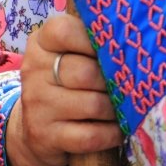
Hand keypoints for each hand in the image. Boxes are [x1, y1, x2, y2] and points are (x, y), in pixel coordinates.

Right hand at [6, 14, 121, 165]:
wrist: (37, 129)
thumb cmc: (65, 85)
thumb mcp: (69, 56)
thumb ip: (92, 43)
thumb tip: (133, 41)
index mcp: (40, 44)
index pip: (64, 31)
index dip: (94, 41)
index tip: (111, 52)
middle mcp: (33, 70)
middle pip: (86, 72)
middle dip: (112, 84)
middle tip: (122, 89)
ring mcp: (37, 104)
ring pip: (94, 105)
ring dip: (115, 111)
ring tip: (118, 110)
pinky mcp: (45, 135)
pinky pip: (92, 135)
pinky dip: (111, 134)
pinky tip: (114, 130)